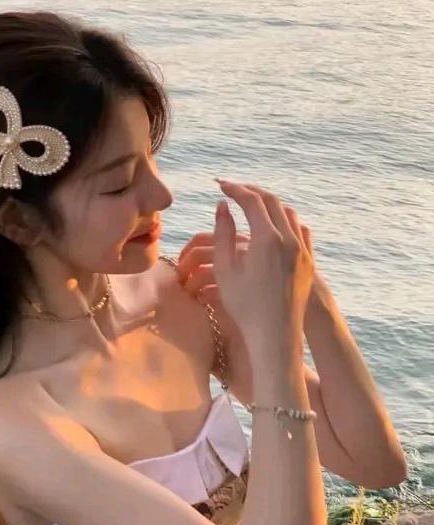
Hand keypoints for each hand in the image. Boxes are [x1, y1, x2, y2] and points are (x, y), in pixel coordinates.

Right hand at [178, 196, 315, 305]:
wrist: (275, 335)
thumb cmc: (244, 306)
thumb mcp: (225, 270)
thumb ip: (222, 234)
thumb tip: (223, 207)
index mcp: (267, 239)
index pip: (251, 201)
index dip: (234, 189)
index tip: (220, 186)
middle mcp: (289, 239)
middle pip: (271, 201)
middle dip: (251, 191)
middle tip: (233, 189)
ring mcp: (302, 250)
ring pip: (288, 213)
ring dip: (269, 204)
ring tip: (251, 205)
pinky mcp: (308, 261)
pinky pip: (300, 229)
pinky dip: (285, 219)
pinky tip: (275, 224)